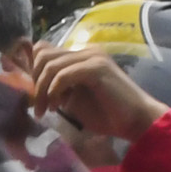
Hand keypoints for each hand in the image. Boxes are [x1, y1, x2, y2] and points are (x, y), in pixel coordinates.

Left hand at [33, 42, 170, 151]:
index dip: (34, 71)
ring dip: (42, 90)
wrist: (136, 121)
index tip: (35, 96)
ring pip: (50, 64)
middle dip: (34, 81)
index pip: (45, 50)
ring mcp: (92, 57)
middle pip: (43, 53)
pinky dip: (54, 91)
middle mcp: (86, 51)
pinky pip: (63, 74)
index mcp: (81, 57)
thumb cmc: (108, 115)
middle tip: (38, 106)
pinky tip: (57, 107)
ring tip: (46, 110)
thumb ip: (58, 89)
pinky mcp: (96, 67)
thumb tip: (35, 88)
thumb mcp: (74, 100)